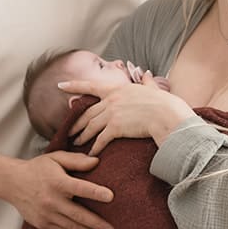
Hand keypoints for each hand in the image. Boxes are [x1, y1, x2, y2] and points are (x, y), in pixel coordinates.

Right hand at [9, 150, 114, 228]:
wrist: (11, 183)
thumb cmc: (38, 168)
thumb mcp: (55, 158)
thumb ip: (76, 160)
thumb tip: (97, 161)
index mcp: (57, 182)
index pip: (80, 188)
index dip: (95, 192)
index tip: (111, 197)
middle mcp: (51, 200)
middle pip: (79, 215)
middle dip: (98, 225)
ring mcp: (46, 214)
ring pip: (73, 228)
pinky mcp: (42, 224)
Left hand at [58, 74, 193, 153]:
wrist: (167, 115)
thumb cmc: (164, 103)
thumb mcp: (152, 89)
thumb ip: (146, 82)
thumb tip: (146, 74)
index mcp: (118, 89)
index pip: (90, 86)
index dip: (74, 85)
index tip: (60, 85)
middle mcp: (111, 100)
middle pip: (88, 113)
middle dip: (76, 123)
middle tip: (69, 130)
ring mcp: (112, 113)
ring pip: (91, 126)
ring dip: (82, 136)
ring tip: (76, 143)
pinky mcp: (115, 128)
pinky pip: (100, 140)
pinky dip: (94, 147)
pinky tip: (91, 154)